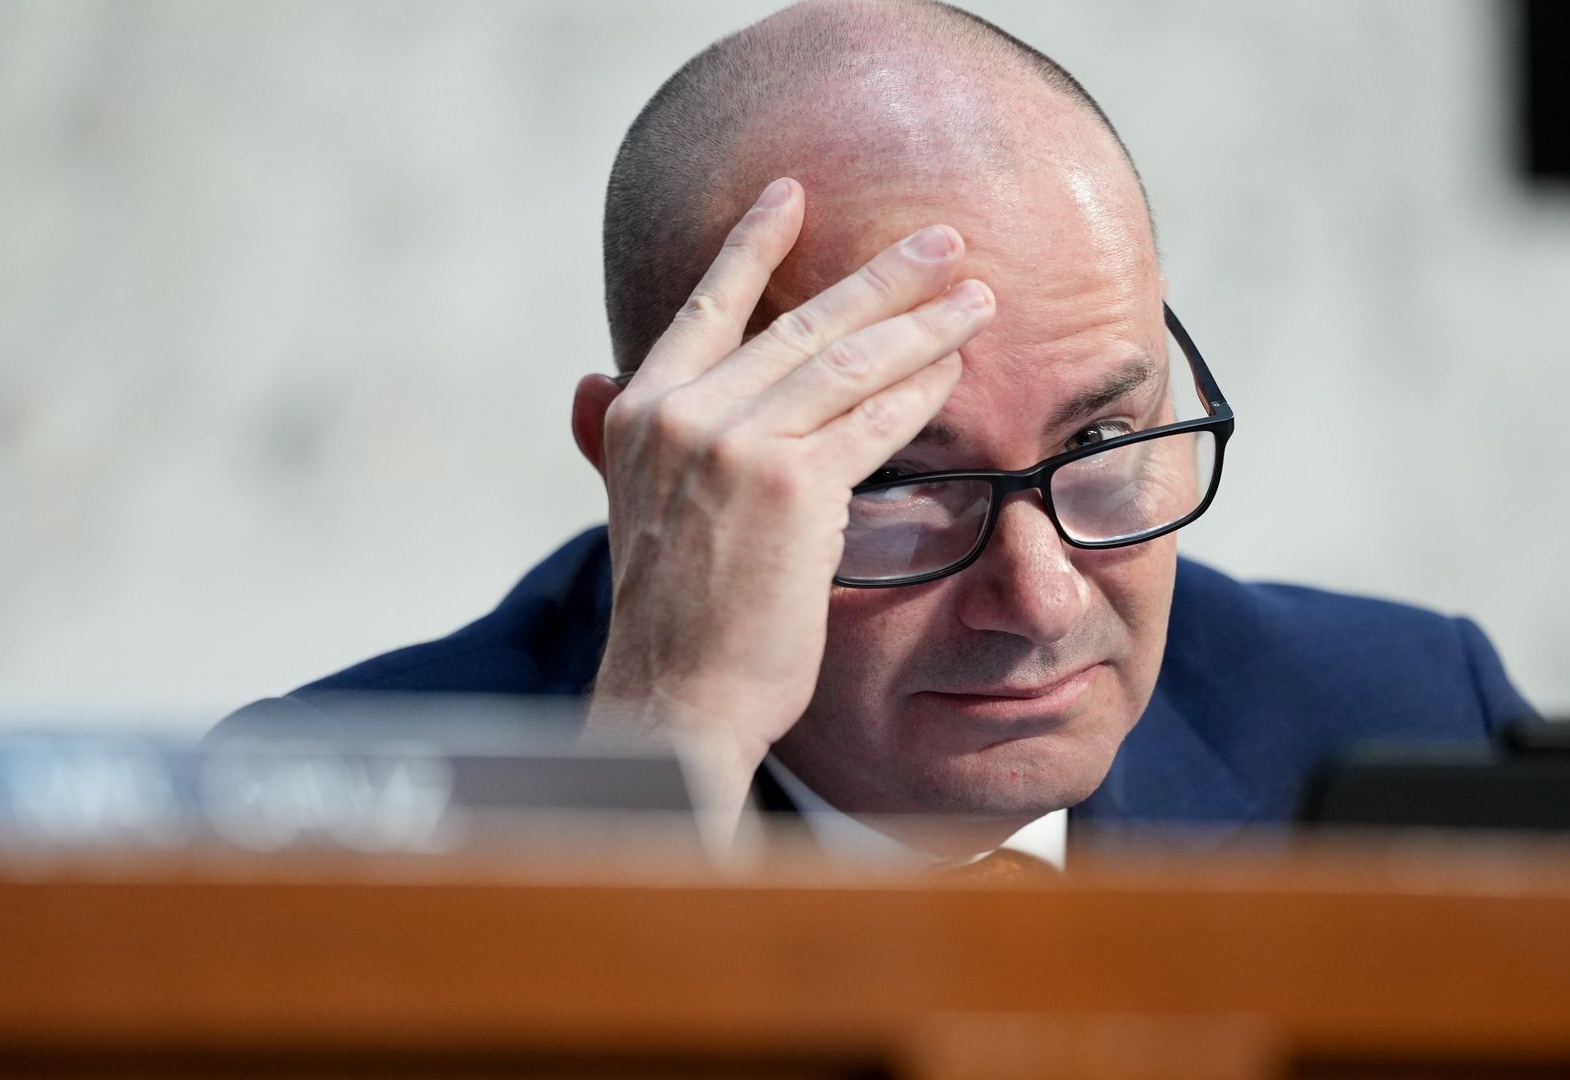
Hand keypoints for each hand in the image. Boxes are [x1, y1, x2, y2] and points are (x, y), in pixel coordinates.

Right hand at [570, 177, 995, 832]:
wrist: (673, 701)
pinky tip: (955, 369)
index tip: (791, 194)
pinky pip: (874, 421)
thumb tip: (594, 381)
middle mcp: (679, 413)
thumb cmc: (671, 619)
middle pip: (800, 323)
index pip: (707, 306)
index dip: (753, 244)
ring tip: (975, 295)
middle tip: (943, 240)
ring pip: (848, 363)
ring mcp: (733, 444)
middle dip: (882, 276)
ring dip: (922, 324)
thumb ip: (626, 438)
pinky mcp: (791, 485)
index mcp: (638, 412)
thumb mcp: (634, 508)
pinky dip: (920, 393)